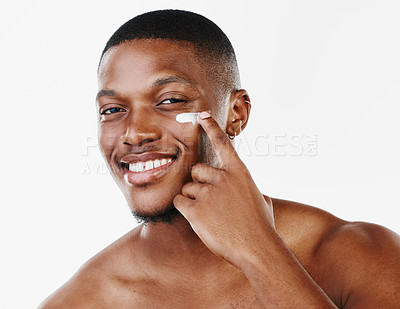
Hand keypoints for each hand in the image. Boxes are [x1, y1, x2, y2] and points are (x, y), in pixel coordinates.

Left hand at [173, 111, 274, 267]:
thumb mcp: (261, 200)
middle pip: (197, 171)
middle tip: (211, 201)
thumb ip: (251, 189)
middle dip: (200, 183)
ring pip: (188, 188)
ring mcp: (207, 193)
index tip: (202, 115)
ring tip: (209, 215)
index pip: (222, 143)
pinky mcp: (195, 209)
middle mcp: (222, 178)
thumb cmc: (262, 226)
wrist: (257, 248)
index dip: (211, 127)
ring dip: (194, 199)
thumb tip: (255, 192)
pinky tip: (199, 219)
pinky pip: (180, 201)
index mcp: (239, 172)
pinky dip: (185, 209)